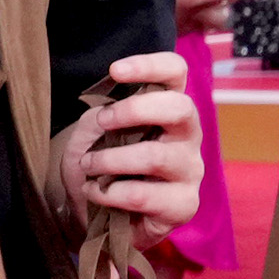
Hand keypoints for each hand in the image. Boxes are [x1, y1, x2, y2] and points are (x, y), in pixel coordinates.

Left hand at [50, 53, 202, 231]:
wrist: (101, 213)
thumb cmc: (103, 164)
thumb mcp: (96, 131)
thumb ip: (106, 113)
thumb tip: (108, 108)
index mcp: (169, 110)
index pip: (176, 74)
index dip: (150, 66)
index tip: (115, 71)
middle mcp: (188, 136)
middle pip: (180, 108)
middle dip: (134, 111)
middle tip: (102, 122)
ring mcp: (190, 171)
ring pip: (155, 156)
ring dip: (110, 160)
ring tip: (89, 166)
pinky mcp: (183, 205)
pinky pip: (143, 195)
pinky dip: (108, 193)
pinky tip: (95, 192)